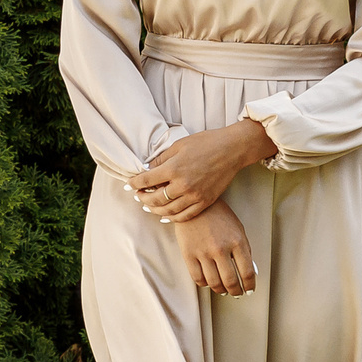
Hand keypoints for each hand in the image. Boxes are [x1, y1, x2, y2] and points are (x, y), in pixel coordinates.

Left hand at [129, 119, 274, 222]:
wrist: (233, 149)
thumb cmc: (206, 143)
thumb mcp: (178, 145)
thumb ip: (161, 159)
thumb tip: (146, 168)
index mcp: (174, 169)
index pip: (146, 181)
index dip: (134, 184)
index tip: (129, 184)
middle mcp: (183, 185)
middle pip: (155, 199)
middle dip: (142, 198)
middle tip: (138, 195)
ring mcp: (195, 195)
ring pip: (168, 211)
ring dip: (154, 210)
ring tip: (148, 206)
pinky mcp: (206, 201)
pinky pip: (185, 215)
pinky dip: (172, 218)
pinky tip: (165, 216)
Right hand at [172, 200, 256, 295]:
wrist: (196, 205)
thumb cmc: (220, 217)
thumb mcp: (238, 230)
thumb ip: (243, 250)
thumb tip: (247, 271)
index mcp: (238, 242)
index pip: (247, 272)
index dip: (250, 285)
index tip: (250, 290)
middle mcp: (221, 249)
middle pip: (230, 281)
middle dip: (236, 291)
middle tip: (237, 294)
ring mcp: (203, 253)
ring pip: (214, 282)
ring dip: (220, 290)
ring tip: (223, 290)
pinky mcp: (188, 254)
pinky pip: (197, 277)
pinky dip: (204, 284)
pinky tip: (208, 282)